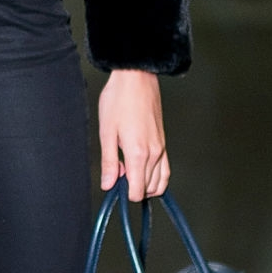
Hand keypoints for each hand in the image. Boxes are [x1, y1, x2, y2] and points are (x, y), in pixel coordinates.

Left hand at [98, 69, 168, 201]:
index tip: (114, 184)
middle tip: (117, 171)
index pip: (138, 191)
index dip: (125, 193)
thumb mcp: (106, 132)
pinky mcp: (163, 142)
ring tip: (127, 170)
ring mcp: (161, 148)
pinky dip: (156, 176)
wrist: (136, 79)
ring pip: (159, 182)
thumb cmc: (119, 100)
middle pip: (149, 189)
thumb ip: (109, 162)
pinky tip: (142, 169)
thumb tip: (108, 184)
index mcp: (138, 153)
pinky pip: (165, 169)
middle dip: (133, 187)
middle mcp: (154, 153)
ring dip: (145, 183)